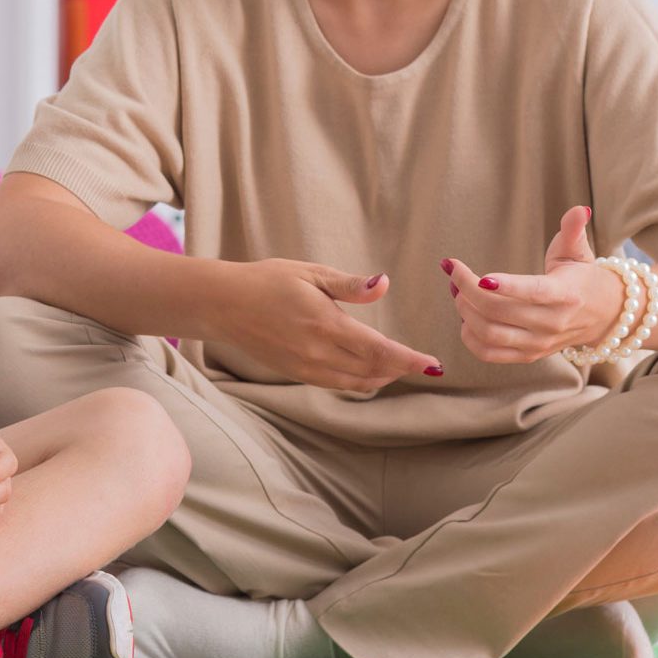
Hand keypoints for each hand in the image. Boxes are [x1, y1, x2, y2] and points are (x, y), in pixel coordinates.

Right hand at [216, 259, 442, 390]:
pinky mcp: (297, 374)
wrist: (224, 305)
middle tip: (423, 363)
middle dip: (402, 368)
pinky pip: (338, 384)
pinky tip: (368, 371)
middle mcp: (318, 353)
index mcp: (326, 324)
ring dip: (383, 377)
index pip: (380, 350)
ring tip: (400, 367)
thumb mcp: (310, 273)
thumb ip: (350, 285)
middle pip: (373, 370)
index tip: (433, 364)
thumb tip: (384, 284)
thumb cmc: (267, 281)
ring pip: (357, 383)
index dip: (410, 360)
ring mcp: (306, 368)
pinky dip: (360, 381)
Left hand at [443, 206, 619, 363]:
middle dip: (468, 290)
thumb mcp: (578, 252)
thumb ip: (573, 230)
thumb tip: (579, 209)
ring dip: (464, 311)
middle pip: (500, 311)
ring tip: (456, 291)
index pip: (534, 292)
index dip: (507, 286)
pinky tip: (465, 317)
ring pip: (491, 333)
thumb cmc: (581, 277)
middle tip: (454, 271)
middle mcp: (552, 323)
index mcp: (565, 295)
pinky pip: (490, 354)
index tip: (481, 277)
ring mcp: (539, 343)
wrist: (601, 316)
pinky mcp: (528, 355)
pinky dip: (469, 337)